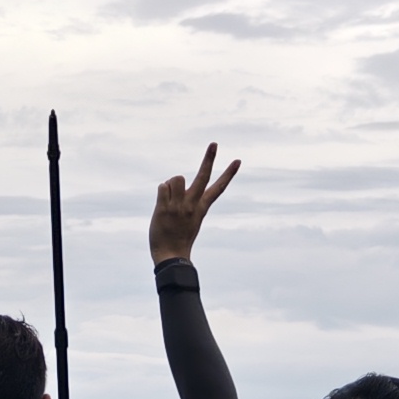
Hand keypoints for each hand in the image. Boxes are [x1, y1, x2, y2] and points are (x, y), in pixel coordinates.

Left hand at [150, 144, 240, 264]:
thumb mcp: (190, 218)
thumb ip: (186, 199)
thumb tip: (175, 180)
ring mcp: (179, 206)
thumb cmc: (179, 236)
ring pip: (177, 178)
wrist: (171, 255)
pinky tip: (162, 205)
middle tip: (214, 143)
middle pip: (203, 176)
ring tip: (170, 199)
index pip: (218, 188)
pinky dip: (161, 192)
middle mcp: (193, 204)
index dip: (228, 174)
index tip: (237, 160)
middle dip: (209, 159)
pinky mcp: (164, 208)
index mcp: (202, 207)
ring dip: (172, 184)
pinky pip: (162, 186)